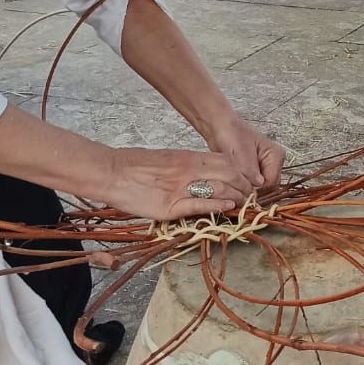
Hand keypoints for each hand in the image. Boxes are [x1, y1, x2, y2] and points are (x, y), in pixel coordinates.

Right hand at [103, 146, 266, 220]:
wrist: (112, 172)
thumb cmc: (136, 165)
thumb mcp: (167, 157)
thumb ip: (186, 164)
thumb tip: (202, 170)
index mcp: (188, 157)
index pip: (226, 161)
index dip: (241, 171)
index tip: (248, 180)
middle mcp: (188, 170)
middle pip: (229, 174)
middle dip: (244, 186)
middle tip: (251, 195)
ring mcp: (180, 188)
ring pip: (219, 189)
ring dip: (236, 197)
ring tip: (244, 204)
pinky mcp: (169, 207)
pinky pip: (200, 205)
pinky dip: (217, 206)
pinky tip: (227, 207)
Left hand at [201, 105, 285, 192]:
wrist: (219, 128)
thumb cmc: (232, 135)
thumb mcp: (241, 154)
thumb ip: (250, 172)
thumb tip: (257, 188)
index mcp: (276, 155)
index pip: (272, 183)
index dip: (258, 190)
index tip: (242, 191)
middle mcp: (273, 163)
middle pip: (266, 187)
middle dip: (251, 190)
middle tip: (235, 187)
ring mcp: (263, 168)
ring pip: (257, 188)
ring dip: (245, 188)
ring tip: (232, 182)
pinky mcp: (253, 172)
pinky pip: (250, 185)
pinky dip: (241, 186)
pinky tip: (232, 181)